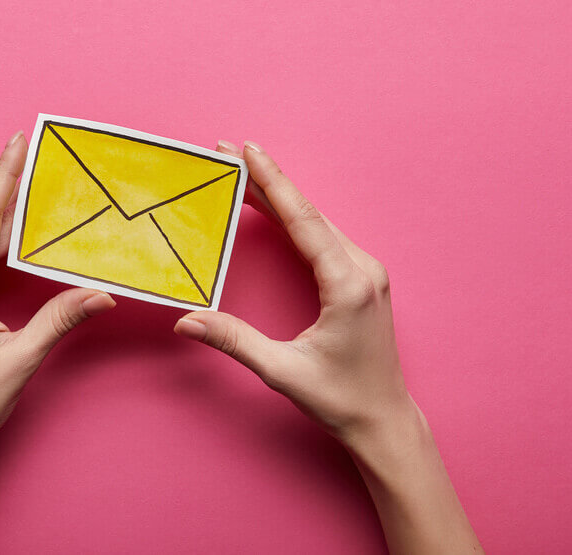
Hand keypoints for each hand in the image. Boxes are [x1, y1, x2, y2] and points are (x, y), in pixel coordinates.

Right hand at [174, 140, 481, 554]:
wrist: (383, 419)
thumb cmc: (341, 399)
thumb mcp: (282, 371)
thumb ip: (234, 341)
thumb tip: (187, 320)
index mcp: (347, 285)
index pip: (303, 221)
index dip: (273, 183)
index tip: (249, 151)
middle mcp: (362, 270)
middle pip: (307, 212)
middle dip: (266, 180)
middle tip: (228, 152)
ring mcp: (365, 272)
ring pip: (315, 221)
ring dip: (278, 196)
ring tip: (241, 173)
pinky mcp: (360, 279)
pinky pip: (323, 236)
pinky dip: (293, 217)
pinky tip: (271, 207)